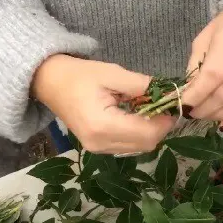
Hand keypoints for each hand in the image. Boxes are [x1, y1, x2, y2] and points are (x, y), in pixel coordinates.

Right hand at [32, 55, 174, 153]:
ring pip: (138, 148)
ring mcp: (97, 149)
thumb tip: (169, 93)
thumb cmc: (79, 75)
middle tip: (164, 106)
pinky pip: (127, 146)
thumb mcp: (113, 73)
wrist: (49, 82)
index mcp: (103, 125)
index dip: (165, 121)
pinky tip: (137, 116)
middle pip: (146, 145)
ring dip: (150, 131)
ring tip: (151, 109)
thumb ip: (142, 85)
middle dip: (160, 127)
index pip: (147, 133)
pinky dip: (138, 134)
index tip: (172, 104)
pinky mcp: (96, 148)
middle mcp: (100, 143)